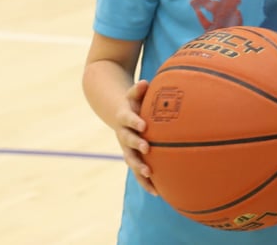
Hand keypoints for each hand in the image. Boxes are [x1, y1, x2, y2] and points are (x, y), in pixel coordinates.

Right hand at [117, 79, 156, 194]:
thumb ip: (138, 89)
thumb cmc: (134, 102)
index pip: (128, 119)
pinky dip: (146, 182)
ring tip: (150, 174)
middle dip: (137, 145)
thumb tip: (144, 83)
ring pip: (131, 160)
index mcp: (124, 117)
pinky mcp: (133, 158)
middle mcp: (123, 134)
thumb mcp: (134, 93)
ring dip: (139, 167)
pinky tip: (157, 192)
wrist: (119, 114)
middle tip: (147, 148)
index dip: (134, 122)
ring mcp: (127, 148)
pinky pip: (138, 172)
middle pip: (128, 141)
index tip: (144, 125)